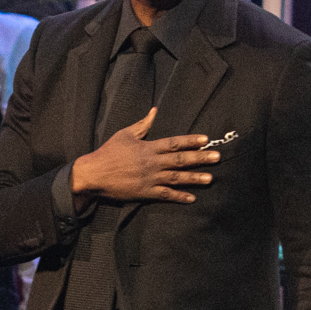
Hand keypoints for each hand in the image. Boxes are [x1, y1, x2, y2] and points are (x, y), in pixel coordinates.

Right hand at [71, 109, 218, 204]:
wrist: (93, 174)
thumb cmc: (108, 152)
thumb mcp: (125, 134)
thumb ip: (143, 125)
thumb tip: (154, 111)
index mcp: (148, 147)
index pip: (174, 143)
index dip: (190, 141)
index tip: (205, 140)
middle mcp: (151, 163)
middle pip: (180, 160)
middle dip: (200, 158)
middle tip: (217, 157)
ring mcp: (149, 179)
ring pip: (176, 178)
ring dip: (194, 178)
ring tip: (210, 178)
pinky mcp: (145, 192)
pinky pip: (165, 195)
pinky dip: (178, 197)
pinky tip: (191, 198)